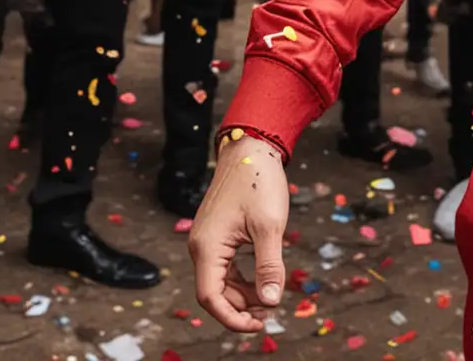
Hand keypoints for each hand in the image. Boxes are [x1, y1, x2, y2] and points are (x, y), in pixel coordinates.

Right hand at [191, 133, 289, 331]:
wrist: (251, 147)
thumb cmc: (259, 182)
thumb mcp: (269, 226)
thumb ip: (269, 267)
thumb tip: (270, 302)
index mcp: (207, 247)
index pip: (210, 298)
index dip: (232, 318)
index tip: (258, 325)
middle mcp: (201, 247)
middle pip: (215, 293)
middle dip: (241, 308)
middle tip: (271, 313)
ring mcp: (207, 241)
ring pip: (221, 282)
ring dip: (243, 295)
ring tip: (270, 297)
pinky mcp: (217, 235)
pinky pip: (225, 268)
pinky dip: (243, 279)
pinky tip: (263, 281)